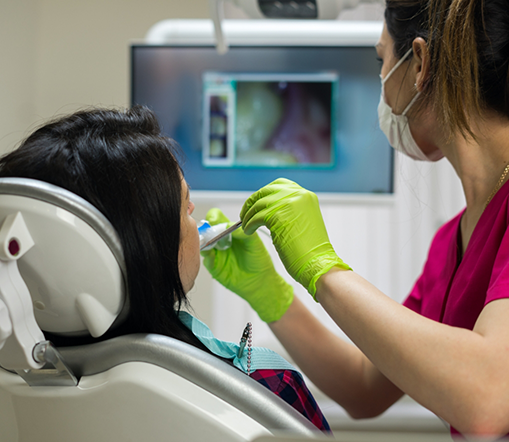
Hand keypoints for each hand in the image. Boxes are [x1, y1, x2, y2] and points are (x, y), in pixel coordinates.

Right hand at [201, 208, 292, 321]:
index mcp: (229, 230)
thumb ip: (243, 233)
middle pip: (206, 229)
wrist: (260, 281)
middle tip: (210, 231)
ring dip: (203, 241)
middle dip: (206, 228)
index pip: (216, 218)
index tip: (214, 219)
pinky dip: (206, 255)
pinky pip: (205, 259)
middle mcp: (220, 240)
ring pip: (202, 243)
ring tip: (210, 242)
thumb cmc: (259, 260)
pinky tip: (211, 255)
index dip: (213, 217)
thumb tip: (229, 225)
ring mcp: (216, 253)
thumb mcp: (254, 243)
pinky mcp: (214, 266)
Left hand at [240, 178, 350, 297]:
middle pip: (266, 191)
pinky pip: (256, 217)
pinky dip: (249, 224)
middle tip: (245, 213)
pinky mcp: (278, 215)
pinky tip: (248, 231)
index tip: (256, 202)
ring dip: (248, 215)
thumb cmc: (311, 250)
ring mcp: (289, 203)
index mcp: (306, 196)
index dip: (264, 194)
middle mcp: (299, 195)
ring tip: (246, 225)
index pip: (279, 185)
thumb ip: (290, 210)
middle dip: (252, 202)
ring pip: (259, 204)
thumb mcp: (303, 221)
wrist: (318, 263)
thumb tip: (269, 207)